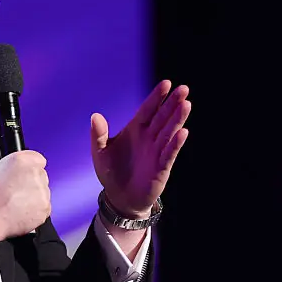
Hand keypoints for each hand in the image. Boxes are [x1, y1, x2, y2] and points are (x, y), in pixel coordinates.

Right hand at [0, 150, 50, 242]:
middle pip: (41, 176)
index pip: (37, 159)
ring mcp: (43, 192)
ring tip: (17, 202)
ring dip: (34, 196)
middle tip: (16, 190)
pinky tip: (21, 210)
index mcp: (23, 160)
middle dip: (31, 183)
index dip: (29, 168)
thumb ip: (18, 163)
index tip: (23, 174)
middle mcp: (36, 174)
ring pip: (43, 192)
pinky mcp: (45, 208)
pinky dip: (35, 209)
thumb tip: (27, 165)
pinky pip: (44, 207)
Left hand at [91, 80, 190, 217]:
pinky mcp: (161, 167)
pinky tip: (183, 132)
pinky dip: (175, 143)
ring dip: (178, 119)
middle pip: (162, 117)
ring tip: (186, 104)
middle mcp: (149, 137)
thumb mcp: (100, 152)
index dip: (156, 97)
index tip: (166, 83)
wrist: (120, 198)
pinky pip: (169, 153)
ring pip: (169, 132)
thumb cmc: (111, 172)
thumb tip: (95, 116)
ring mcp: (157, 151)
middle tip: (184, 88)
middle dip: (172, 103)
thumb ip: (98, 134)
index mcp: (135, 130)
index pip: (148, 110)